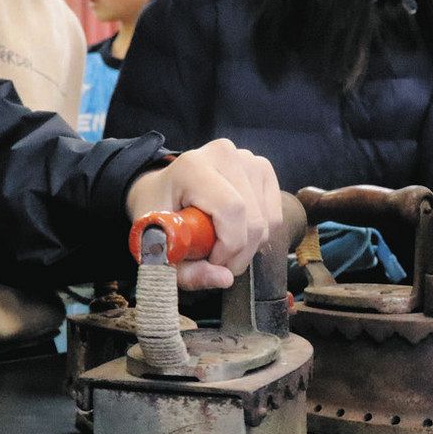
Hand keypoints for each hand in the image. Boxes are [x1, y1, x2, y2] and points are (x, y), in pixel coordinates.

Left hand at [126, 138, 280, 288]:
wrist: (162, 190)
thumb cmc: (158, 217)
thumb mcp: (160, 248)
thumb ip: (188, 271)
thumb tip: (226, 280)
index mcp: (192, 166)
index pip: (232, 210)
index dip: (229, 246)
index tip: (211, 262)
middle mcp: (224, 153)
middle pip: (253, 219)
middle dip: (239, 253)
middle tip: (216, 261)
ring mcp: (247, 157)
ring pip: (268, 220)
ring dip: (249, 246)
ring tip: (221, 244)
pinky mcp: (262, 167)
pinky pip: (274, 215)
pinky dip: (259, 234)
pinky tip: (235, 231)